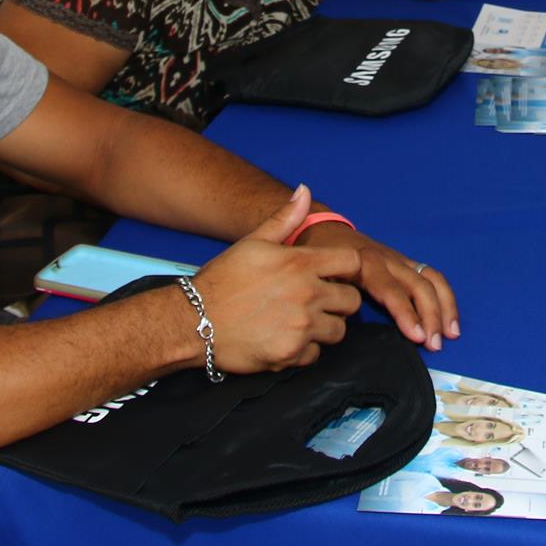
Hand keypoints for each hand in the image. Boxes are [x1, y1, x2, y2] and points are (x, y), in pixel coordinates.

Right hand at [191, 186, 363, 374]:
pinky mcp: (291, 354)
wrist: (193, 322)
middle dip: (339, 301)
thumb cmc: (222, 280)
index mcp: (300, 263)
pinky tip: (284, 339)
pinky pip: (316, 354)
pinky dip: (304, 350)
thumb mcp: (253, 243)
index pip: (352, 263)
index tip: (336, 276)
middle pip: (352, 301)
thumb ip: (284, 219)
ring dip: (324, 327)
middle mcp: (306, 294)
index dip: (348, 269)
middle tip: (318, 302)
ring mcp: (300, 326)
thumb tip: (305, 191)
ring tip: (300, 321)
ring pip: (338, 330)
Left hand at [299, 222, 459, 352]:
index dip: (405, 312)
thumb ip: (325, 288)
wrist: (320, 228)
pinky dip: (445, 298)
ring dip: (444, 307)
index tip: (416, 336)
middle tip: (434, 344)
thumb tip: (337, 316)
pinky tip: (449, 322)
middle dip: (430, 314)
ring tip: (450, 335)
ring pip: (430, 279)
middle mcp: (387, 259)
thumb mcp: (313, 270)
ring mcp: (398, 260)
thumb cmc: (315, 255)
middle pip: (418, 284)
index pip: (391, 289)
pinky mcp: (404, 263)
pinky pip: (431, 277)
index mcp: (365, 262)